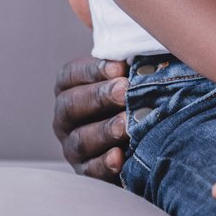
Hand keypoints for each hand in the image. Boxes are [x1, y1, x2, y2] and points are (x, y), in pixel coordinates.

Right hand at [53, 54, 128, 180]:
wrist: (148, 136)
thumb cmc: (139, 94)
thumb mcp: (132, 75)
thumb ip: (130, 63)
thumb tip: (140, 45)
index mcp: (72, 88)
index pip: (71, 75)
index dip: (93, 70)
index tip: (119, 67)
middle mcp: (67, 117)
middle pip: (72, 105)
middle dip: (99, 96)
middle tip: (123, 90)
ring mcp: (74, 145)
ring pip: (81, 139)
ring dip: (105, 130)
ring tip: (127, 124)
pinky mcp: (88, 170)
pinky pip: (91, 170)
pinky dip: (104, 164)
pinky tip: (119, 157)